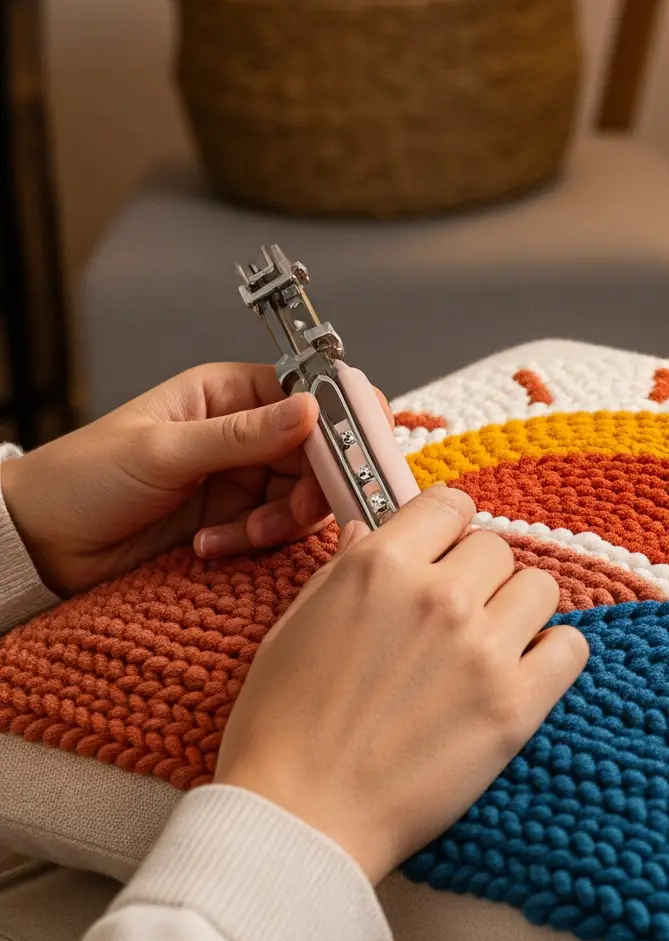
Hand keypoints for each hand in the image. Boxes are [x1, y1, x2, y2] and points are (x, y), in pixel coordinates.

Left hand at [2, 366, 336, 594]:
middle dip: (313, 484)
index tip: (354, 450)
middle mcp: (241, 432)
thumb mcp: (164, 452)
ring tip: (239, 535)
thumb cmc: (82, 477)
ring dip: (281, 521)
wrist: (43, 545)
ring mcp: (239, 479)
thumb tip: (311, 408)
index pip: (306, 393)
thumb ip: (242, 436)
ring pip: (303, 496)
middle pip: (317, 451)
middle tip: (296, 510)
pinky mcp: (232, 521)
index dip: (337, 419)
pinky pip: (274, 531)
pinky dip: (254, 543)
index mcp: (227, 393)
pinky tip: (210, 547)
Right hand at [216, 486, 587, 879]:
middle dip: (478, 577)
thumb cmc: (279, 728)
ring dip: (517, 612)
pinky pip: (571, 649)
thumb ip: (341, 571)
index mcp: (380, 566)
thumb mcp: (292, 627)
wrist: (299, 819)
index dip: (446, 530)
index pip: (450, 505)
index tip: (442, 556)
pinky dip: (553, 658)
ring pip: (540, 589)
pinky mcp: (517, 707)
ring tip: (486, 649)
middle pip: (496, 549)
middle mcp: (440, 596)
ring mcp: (483, 651)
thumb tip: (370, 530)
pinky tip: (522, 676)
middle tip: (454, 620)